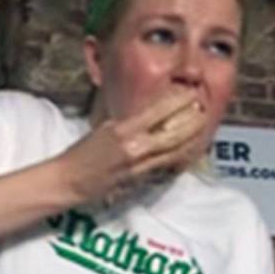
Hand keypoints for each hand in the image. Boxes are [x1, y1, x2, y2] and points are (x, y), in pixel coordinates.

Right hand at [61, 90, 206, 205]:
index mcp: (122, 129)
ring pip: (174, 151)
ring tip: (204, 127)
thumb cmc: (83, 152)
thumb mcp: (105, 128)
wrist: (70, 180)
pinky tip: (191, 148)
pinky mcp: (140, 180)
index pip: (157, 112)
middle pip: (173, 133)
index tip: (191, 93)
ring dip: (192, 139)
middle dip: (192, 121)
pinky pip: (166, 165)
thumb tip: (151, 112)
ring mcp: (139, 165)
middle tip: (205, 110)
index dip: (177, 102)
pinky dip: (181, 156)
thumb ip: (129, 121)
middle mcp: (134, 147)